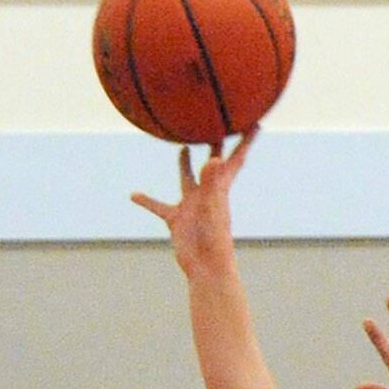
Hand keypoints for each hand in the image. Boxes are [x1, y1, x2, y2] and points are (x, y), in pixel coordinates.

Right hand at [130, 128, 256, 277]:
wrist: (205, 267)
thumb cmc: (213, 240)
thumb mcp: (212, 207)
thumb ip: (212, 183)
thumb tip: (214, 159)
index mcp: (220, 188)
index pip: (235, 158)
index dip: (246, 141)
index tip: (255, 122)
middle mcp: (207, 193)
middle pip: (212, 162)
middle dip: (215, 144)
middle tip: (216, 123)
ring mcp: (192, 205)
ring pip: (188, 179)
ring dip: (185, 164)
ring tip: (183, 147)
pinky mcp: (177, 219)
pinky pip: (159, 206)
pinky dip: (147, 201)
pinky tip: (134, 195)